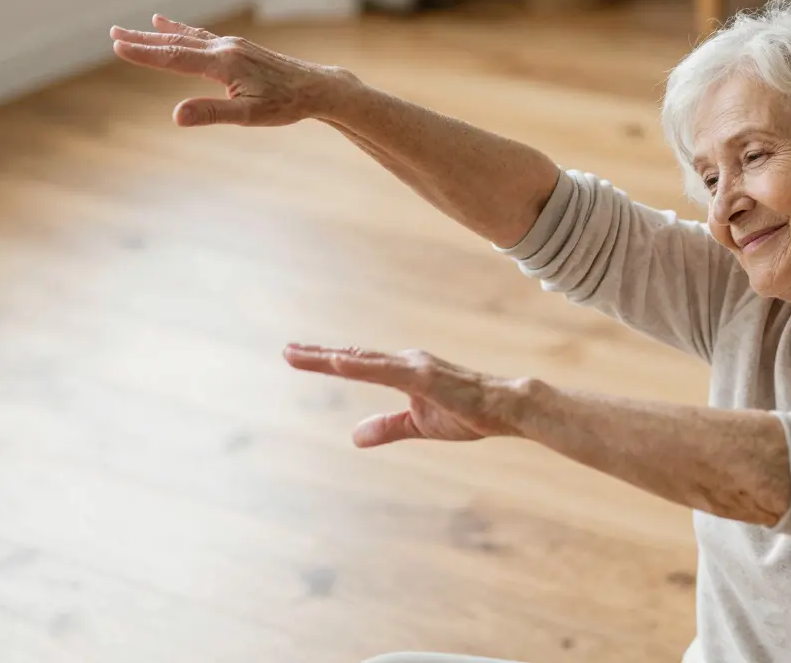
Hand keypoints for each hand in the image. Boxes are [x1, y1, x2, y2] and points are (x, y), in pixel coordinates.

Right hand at [109, 14, 351, 126]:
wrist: (315, 88)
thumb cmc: (285, 105)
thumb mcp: (249, 116)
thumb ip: (211, 113)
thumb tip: (176, 115)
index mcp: (224, 63)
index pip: (175, 58)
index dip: (145, 53)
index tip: (117, 46)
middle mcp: (225, 48)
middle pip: (176, 43)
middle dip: (144, 41)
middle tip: (113, 35)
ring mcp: (231, 45)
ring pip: (186, 38)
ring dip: (157, 35)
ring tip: (131, 30)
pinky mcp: (237, 48)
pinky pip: (201, 36)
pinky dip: (180, 30)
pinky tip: (167, 24)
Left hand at [283, 344, 527, 447]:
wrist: (505, 408)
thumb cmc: (468, 412)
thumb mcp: (418, 424)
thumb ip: (386, 427)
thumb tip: (354, 437)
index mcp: (404, 372)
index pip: (357, 365)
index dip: (326, 361)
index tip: (296, 356)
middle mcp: (405, 362)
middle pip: (353, 358)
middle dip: (317, 355)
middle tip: (285, 351)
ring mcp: (414, 367)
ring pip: (362, 361)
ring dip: (329, 357)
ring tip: (296, 355)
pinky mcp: (424, 377)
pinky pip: (385, 371)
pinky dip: (360, 365)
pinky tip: (338, 361)